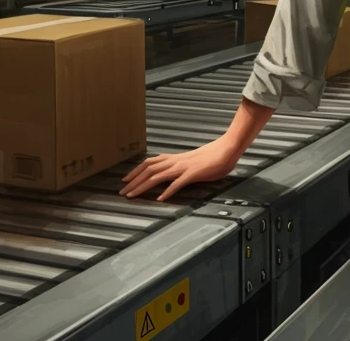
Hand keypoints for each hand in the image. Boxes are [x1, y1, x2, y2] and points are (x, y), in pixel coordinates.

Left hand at [120, 137, 239, 200]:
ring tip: (132, 196)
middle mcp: (176, 162)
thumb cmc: (212, 156)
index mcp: (175, 159)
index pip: (150, 163)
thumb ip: (181, 166)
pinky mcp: (193, 174)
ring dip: (143, 186)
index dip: (136, 171)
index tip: (126, 179)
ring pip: (157, 176)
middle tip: (122, 191)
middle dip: (134, 181)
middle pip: (149, 170)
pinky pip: (177, 183)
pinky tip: (160, 199)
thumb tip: (172, 174)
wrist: (226, 150)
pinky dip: (167, 191)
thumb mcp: (192, 161)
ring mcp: (183, 168)